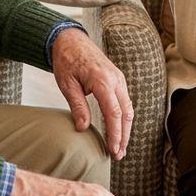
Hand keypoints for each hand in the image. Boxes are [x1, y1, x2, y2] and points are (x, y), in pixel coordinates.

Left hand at [51, 28, 132, 160]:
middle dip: (124, 136)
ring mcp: (119, 79)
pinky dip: (124, 117)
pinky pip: (125, 101)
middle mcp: (115, 79)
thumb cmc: (66, 60)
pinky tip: (119, 129)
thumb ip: (78, 106)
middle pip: (126, 113)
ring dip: (125, 128)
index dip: (115, 134)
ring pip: (128, 108)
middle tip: (119, 155)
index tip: (114, 150)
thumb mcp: (67, 85)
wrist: (70, 40)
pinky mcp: (117, 79)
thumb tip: (83, 128)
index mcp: (103, 80)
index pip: (114, 113)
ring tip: (120, 147)